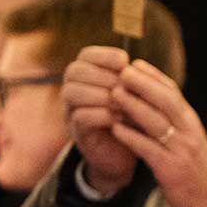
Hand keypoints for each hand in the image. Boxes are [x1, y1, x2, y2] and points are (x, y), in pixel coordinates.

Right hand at [63, 47, 138, 195]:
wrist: (126, 151)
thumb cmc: (131, 116)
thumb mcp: (134, 95)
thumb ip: (132, 79)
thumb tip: (136, 66)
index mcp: (87, 75)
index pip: (86, 55)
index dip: (104, 55)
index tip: (125, 61)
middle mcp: (72, 89)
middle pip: (76, 70)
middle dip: (104, 76)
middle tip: (126, 86)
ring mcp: (70, 110)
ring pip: (73, 92)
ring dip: (102, 95)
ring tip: (125, 103)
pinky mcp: (76, 131)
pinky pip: (80, 116)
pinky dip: (102, 114)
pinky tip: (119, 117)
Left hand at [109, 59, 206, 206]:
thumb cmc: (194, 167)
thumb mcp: (186, 139)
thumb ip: (170, 121)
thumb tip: (144, 100)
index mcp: (191, 122)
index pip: (174, 92)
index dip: (154, 76)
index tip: (135, 64)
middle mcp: (189, 132)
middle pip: (166, 101)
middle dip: (144, 84)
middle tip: (122, 72)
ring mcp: (181, 150)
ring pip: (157, 122)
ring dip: (134, 106)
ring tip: (114, 94)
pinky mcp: (171, 169)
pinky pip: (149, 149)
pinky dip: (131, 137)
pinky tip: (115, 129)